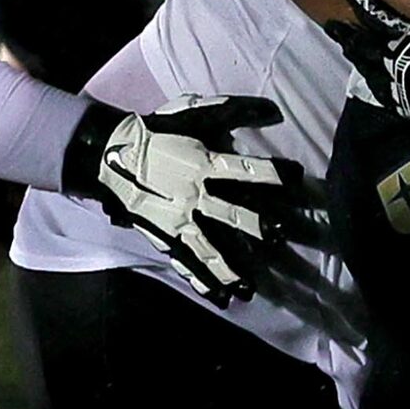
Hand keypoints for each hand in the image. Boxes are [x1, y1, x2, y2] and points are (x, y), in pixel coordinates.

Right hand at [63, 95, 304, 307]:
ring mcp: (178, 220)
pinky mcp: (164, 236)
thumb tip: (274, 110)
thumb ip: (234, 110)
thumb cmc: (159, 130)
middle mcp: (194, 194)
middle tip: (280, 236)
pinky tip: (220, 298)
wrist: (111, 153)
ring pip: (209, 249)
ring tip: (250, 288)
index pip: (247, 170)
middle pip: (232, 215)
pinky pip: (186, 262)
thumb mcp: (196, 112)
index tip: (298, 177)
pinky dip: (203, 281)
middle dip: (258, 227)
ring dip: (231, 269)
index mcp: (205, 163)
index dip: (275, 173)